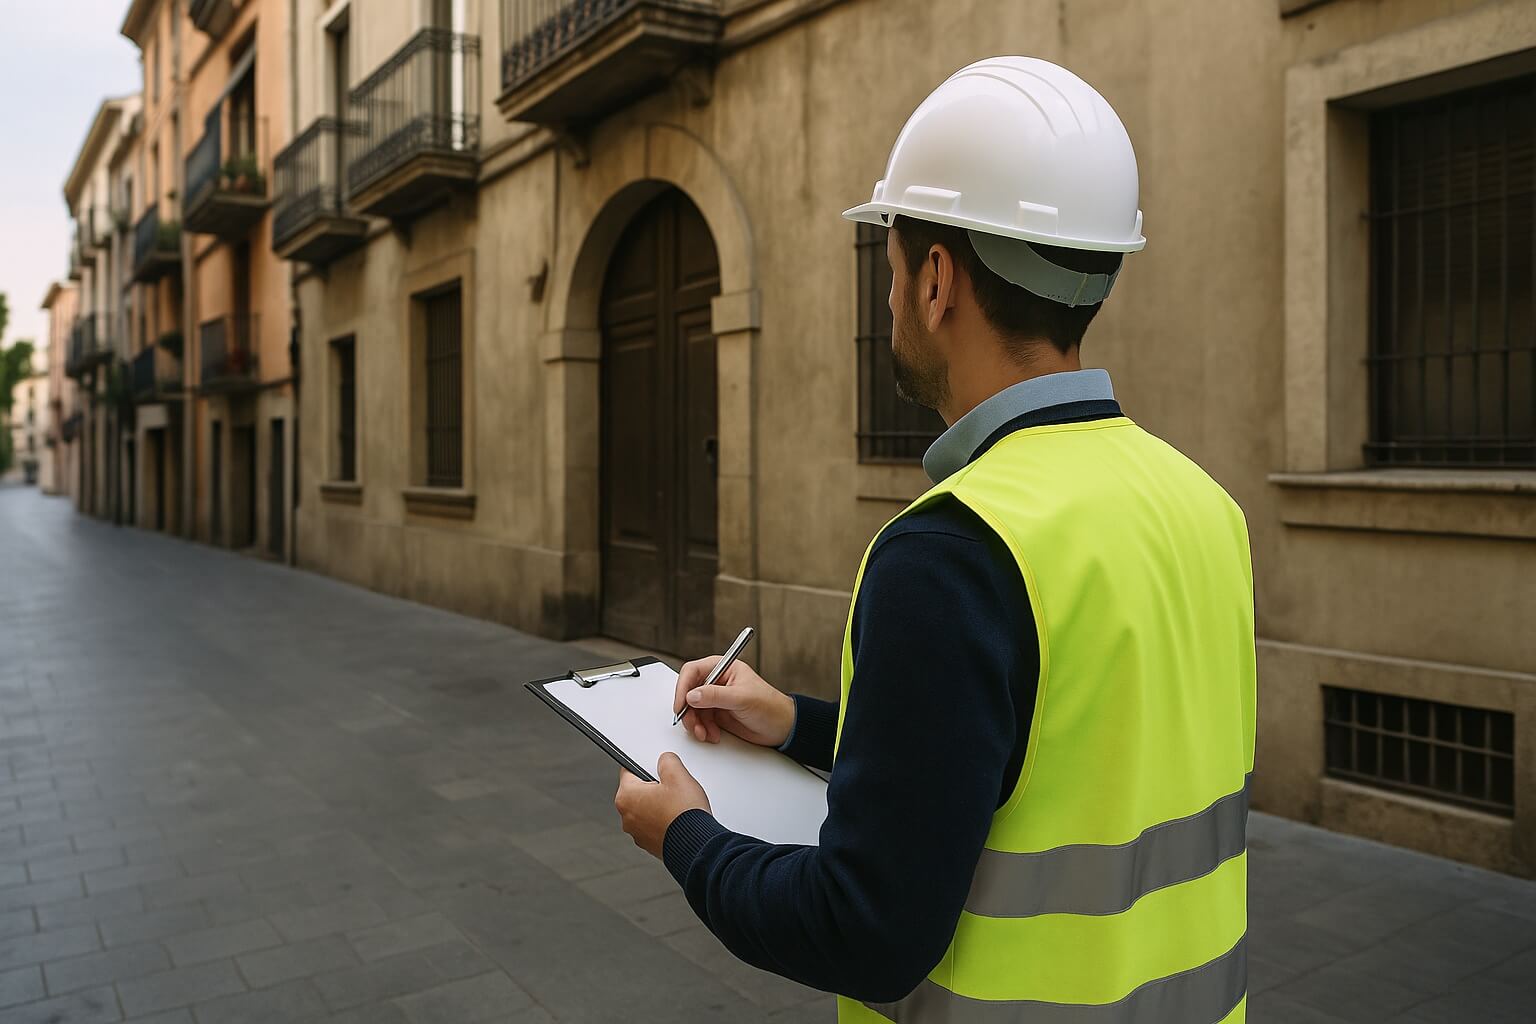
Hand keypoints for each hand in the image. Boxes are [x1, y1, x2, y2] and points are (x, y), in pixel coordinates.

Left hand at [614, 753, 710, 858]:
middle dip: (654, 786)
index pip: (628, 771)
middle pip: (638, 791)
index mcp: (626, 797)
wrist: (697, 845)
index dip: (644, 765)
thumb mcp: (678, 775)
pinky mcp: (650, 844)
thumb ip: (667, 761)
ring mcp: (637, 833)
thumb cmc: (684, 813)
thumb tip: (665, 760)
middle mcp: (627, 817)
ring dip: (659, 805)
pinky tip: (679, 818)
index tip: (655, 766)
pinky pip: (654, 825)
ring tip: (678, 803)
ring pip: (646, 810)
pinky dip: (663, 820)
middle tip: (672, 786)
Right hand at [674, 655, 794, 747]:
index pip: (693, 671)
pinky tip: (712, 735)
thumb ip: (715, 696)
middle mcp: (717, 681)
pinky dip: (702, 729)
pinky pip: (700, 720)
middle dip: (688, 710)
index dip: (683, 687)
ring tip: (705, 733)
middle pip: (689, 691)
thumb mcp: (742, 698)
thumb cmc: (770, 706)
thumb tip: (692, 695)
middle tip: (693, 724)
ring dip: (695, 723)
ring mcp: (716, 699)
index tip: (682, 704)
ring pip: (692, 709)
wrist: (782, 728)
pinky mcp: (717, 714)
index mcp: (724, 668)